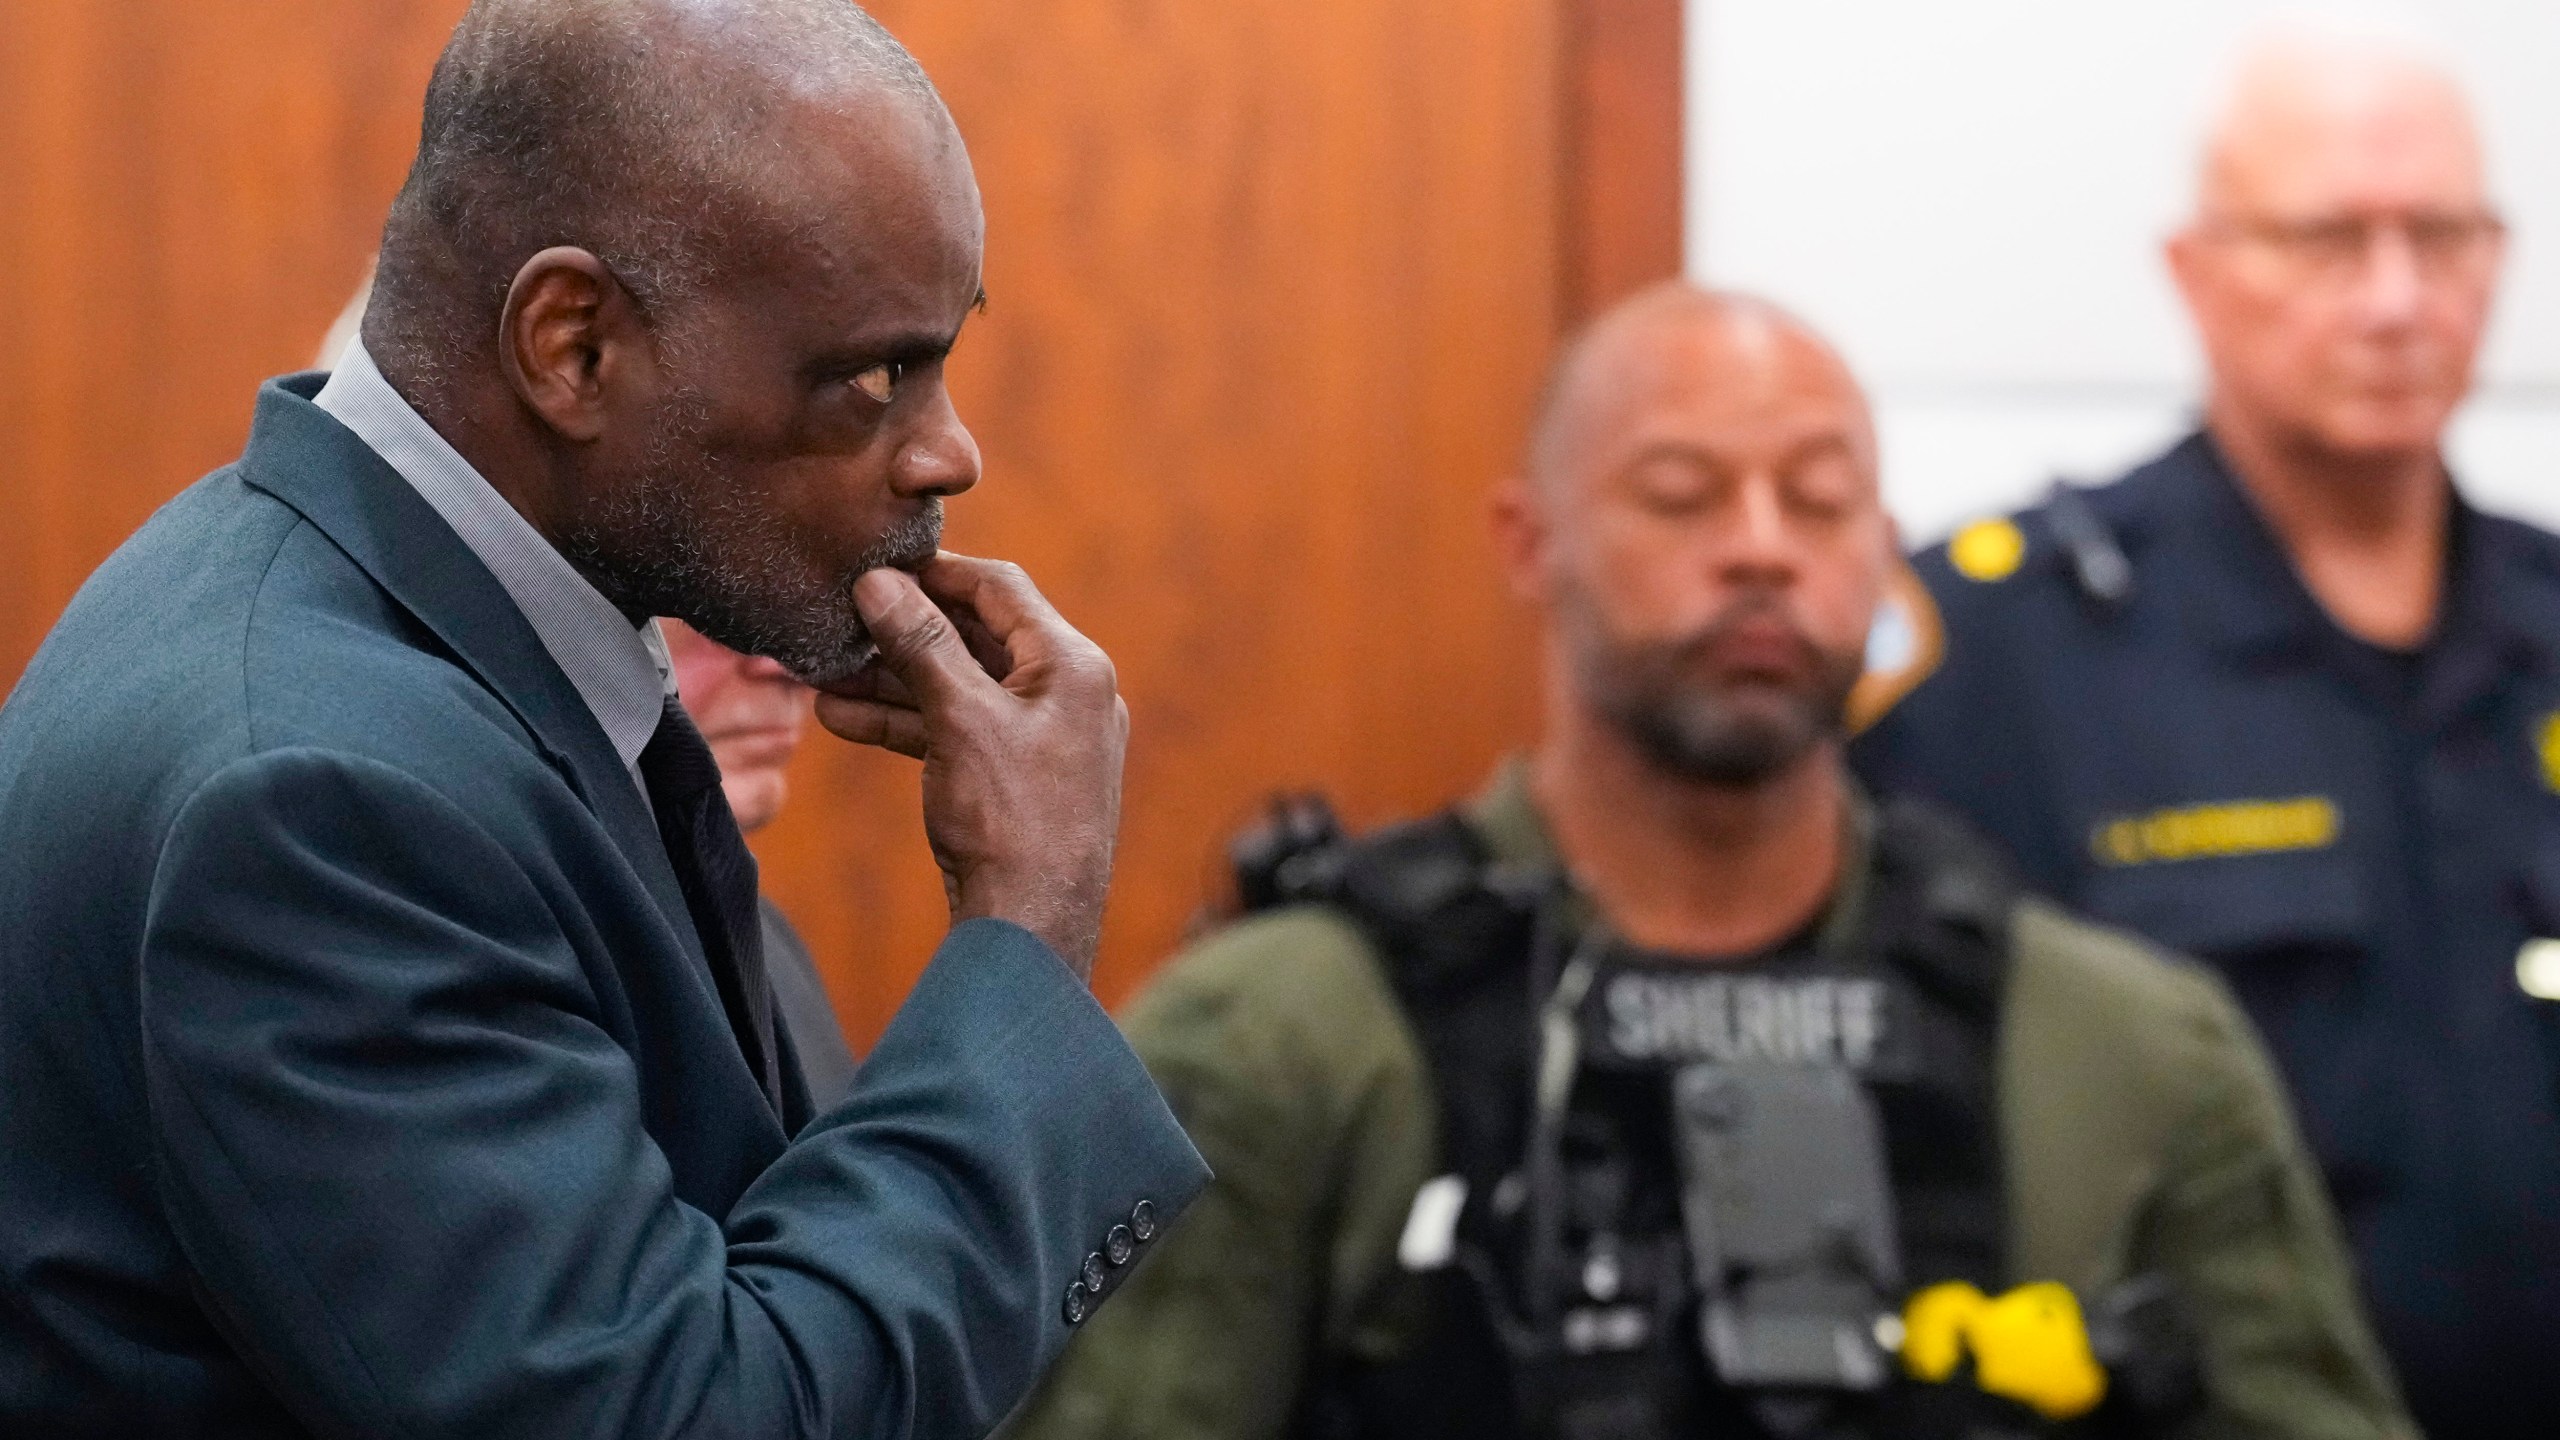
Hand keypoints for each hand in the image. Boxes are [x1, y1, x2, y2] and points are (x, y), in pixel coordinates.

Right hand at [813, 554, 1125, 980]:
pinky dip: (905, 723)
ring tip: (822, 672)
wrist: (1030, 930)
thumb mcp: (960, 719)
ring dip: (891, 679)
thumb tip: (879, 583)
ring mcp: (1043, 738)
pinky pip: (955, 731)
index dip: (936, 572)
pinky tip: (840, 718)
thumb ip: (921, 644)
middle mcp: (1066, 694)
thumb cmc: (1010, 821)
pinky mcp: (1015, 778)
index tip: (878, 565)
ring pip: (957, 687)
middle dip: (902, 631)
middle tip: (840, 618)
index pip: (1001, 589)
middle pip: (975, 637)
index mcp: (1071, 666)